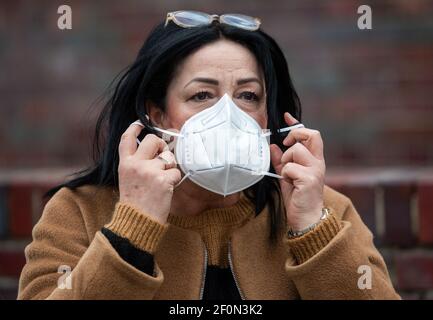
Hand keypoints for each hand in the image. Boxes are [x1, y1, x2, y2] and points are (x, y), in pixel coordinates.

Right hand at [118, 123, 180, 223]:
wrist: (137, 222)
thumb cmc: (134, 203)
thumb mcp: (127, 180)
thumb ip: (136, 164)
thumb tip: (154, 152)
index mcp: (125, 164)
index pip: (127, 139)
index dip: (135, 127)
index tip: (141, 122)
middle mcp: (136, 164)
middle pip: (152, 140)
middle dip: (161, 145)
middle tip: (162, 156)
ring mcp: (150, 171)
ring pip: (168, 157)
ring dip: (169, 167)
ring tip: (162, 180)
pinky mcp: (163, 180)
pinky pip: (176, 172)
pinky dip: (174, 180)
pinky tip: (166, 189)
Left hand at [270, 112, 325, 230]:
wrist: (306, 218)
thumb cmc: (298, 198)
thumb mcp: (287, 176)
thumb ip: (281, 161)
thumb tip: (273, 146)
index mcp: (314, 160)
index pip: (310, 135)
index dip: (297, 124)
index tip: (286, 117)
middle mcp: (318, 162)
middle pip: (311, 134)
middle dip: (295, 134)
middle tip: (286, 144)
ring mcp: (315, 170)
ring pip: (296, 151)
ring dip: (286, 161)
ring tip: (288, 175)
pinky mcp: (309, 179)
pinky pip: (290, 167)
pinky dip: (285, 174)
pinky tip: (290, 183)